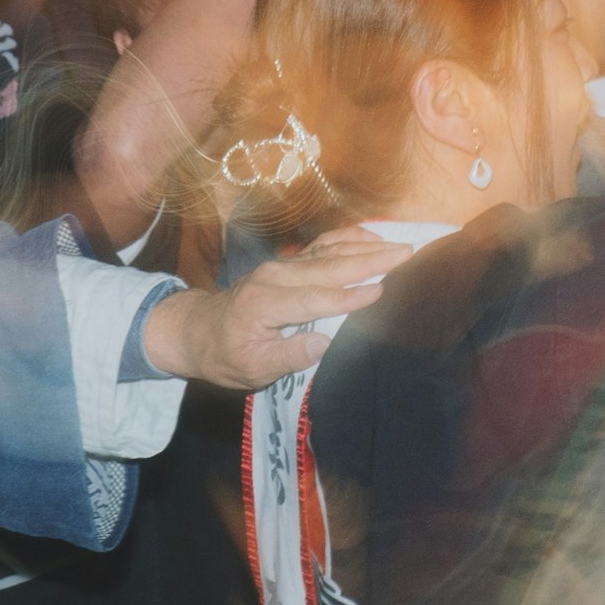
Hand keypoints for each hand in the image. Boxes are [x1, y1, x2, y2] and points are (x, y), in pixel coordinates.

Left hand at [138, 227, 415, 390]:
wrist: (198, 329)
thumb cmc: (226, 355)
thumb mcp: (251, 368)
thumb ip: (287, 356)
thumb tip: (323, 344)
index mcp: (264, 304)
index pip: (313, 299)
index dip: (346, 297)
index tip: (380, 291)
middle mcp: (274, 277)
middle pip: (327, 267)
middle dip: (369, 260)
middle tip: (406, 254)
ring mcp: (281, 266)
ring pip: (328, 252)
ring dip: (365, 246)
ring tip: (398, 244)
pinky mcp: (288, 264)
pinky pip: (321, 247)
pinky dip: (348, 239)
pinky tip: (371, 235)